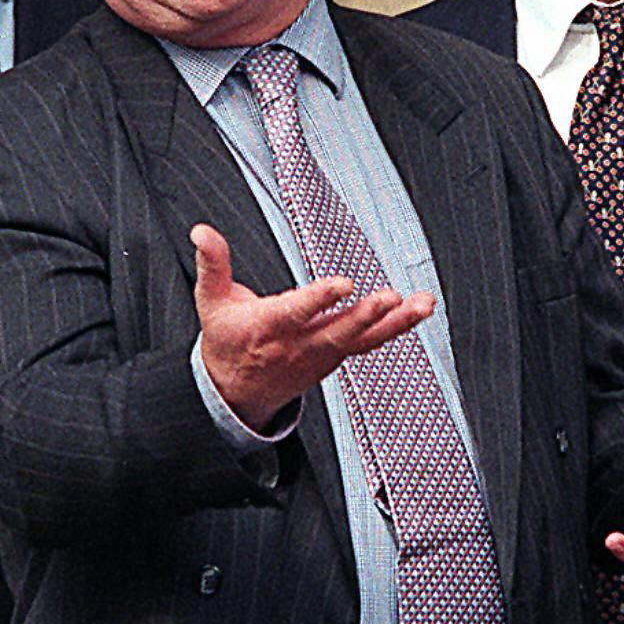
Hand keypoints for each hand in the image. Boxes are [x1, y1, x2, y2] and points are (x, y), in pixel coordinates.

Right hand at [192, 223, 434, 427]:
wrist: (236, 391)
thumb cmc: (228, 340)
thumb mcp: (211, 301)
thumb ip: (212, 263)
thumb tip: (202, 232)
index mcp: (267, 328)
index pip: (295, 314)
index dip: (319, 300)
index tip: (342, 284)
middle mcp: (299, 344)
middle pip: (336, 332)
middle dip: (363, 316)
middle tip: (387, 299)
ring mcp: (322, 353)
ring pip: (362, 339)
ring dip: (395, 322)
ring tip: (421, 304)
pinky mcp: (337, 355)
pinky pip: (372, 342)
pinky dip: (397, 326)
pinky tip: (419, 309)